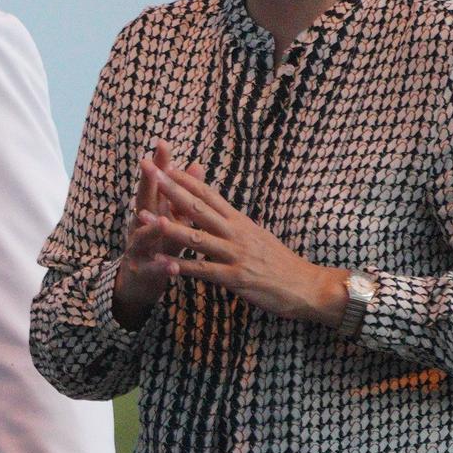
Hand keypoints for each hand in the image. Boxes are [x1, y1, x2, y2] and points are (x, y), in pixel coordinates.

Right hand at [108, 143, 196, 318]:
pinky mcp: (140, 271)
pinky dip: (161, 267)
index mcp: (151, 211)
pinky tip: (172, 266)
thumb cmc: (160, 245)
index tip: (163, 144)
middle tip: (148, 167)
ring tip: (163, 221)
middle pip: (142, 202)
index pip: (155, 184)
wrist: (139, 282)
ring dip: (152, 228)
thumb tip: (196, 165)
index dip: (159, 165)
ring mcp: (137, 248)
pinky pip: (152, 268)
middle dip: (146, 184)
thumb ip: (183, 195)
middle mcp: (140, 225)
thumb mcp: (172, 218)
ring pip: (143, 236)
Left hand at [130, 147, 354, 329]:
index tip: (166, 166)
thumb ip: (236, 225)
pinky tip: (162, 264)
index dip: (187, 181)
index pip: (209, 196)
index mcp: (240, 222)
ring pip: (197, 237)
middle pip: (199, 208)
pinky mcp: (236, 277)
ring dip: (168, 227)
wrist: (307, 286)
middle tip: (151, 174)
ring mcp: (235, 254)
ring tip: (144, 217)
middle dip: (173, 191)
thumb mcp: (257, 237)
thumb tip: (222, 212)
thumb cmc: (279, 263)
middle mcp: (236, 233)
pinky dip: (181, 267)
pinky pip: (204, 271)